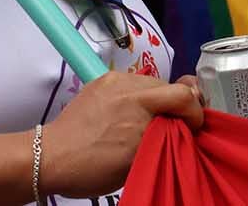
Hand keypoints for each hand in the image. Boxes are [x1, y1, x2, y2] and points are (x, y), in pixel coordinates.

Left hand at [40, 72, 202, 198]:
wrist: (52, 157)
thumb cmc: (93, 167)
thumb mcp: (139, 160)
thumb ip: (165, 138)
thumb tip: (183, 127)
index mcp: (139, 108)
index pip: (184, 96)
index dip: (195, 114)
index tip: (193, 130)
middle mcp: (127, 87)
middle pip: (169, 87)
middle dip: (177, 106)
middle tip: (174, 128)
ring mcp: (112, 80)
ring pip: (151, 83)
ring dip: (157, 100)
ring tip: (149, 122)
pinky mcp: (101, 80)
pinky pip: (131, 81)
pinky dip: (138, 95)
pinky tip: (131, 114)